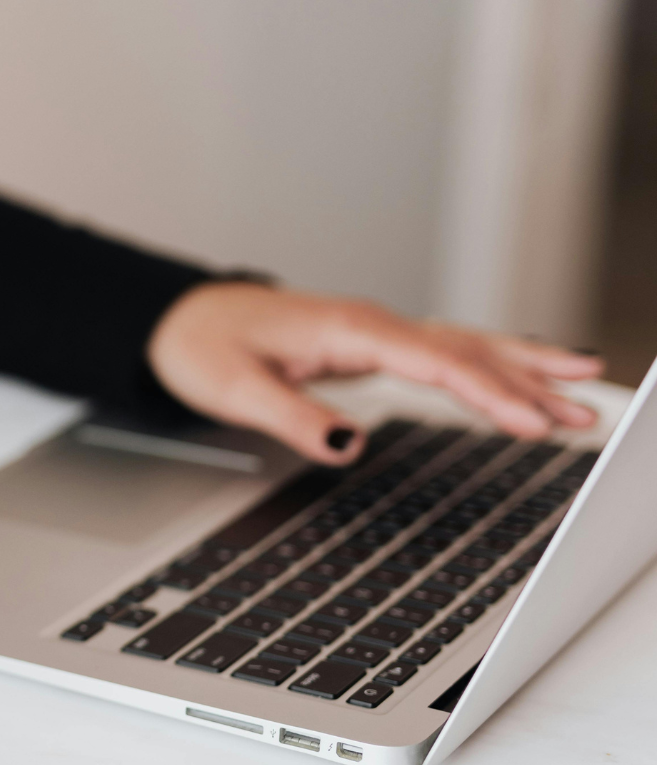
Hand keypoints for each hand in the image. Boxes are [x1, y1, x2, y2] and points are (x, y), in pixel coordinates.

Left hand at [147, 283, 602, 465]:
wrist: (180, 319)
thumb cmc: (202, 347)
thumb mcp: (235, 389)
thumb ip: (292, 416)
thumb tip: (346, 445)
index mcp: (348, 330)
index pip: (434, 362)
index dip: (487, 394)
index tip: (530, 422)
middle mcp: (371, 325)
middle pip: (465, 351)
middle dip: (529, 382)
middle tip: (584, 413)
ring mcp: (375, 332)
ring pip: (463, 347)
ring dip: (523, 369)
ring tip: (582, 390)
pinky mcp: (371, 345)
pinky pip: (444, 351)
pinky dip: (490, 362)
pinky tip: (523, 373)